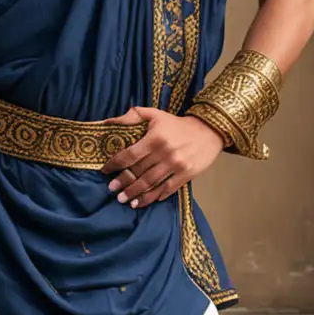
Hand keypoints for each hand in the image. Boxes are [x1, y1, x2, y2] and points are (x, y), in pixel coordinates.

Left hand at [100, 106, 226, 206]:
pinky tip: (145, 201)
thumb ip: (133, 116)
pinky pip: (168, 188)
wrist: (208, 130)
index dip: (115, 164)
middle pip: (139, 172)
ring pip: (152, 183)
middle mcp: (165, 152)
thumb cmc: (176, 124)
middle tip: (112, 190)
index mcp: (155, 138)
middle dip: (123, 182)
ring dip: (136, 193)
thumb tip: (109, 121)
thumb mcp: (155, 114)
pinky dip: (156, 196)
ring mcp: (177, 165)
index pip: (130, 155)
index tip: (105, 171)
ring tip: (125, 200)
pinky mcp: (187, 174)